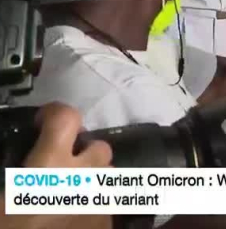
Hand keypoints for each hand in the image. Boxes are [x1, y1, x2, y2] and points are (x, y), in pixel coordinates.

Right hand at [1, 103, 112, 228]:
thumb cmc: (10, 226)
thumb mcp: (0, 201)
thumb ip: (10, 180)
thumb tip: (15, 177)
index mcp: (49, 168)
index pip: (67, 117)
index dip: (54, 113)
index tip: (41, 123)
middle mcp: (84, 180)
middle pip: (100, 148)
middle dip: (83, 154)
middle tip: (57, 169)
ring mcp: (101, 205)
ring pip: (108, 179)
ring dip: (91, 183)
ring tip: (66, 198)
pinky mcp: (110, 226)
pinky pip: (107, 208)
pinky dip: (93, 210)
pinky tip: (73, 222)